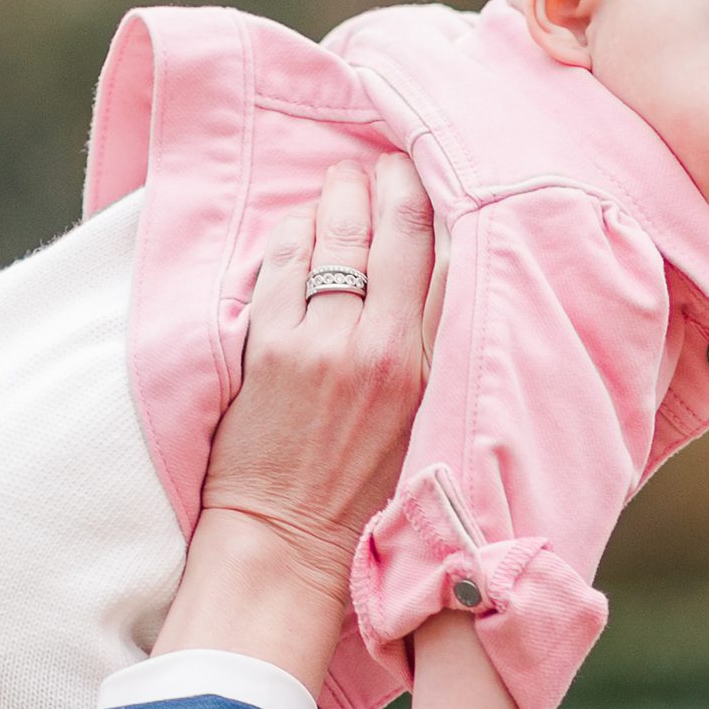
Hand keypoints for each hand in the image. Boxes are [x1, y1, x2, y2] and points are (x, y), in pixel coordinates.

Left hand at [162, 156, 439, 688]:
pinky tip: (299, 225)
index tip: (431, 177)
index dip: (434, 206)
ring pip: (334, 236)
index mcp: (424, 368)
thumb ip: (431, 358)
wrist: (287, 545)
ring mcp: (319, 342)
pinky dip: (292, 234)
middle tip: (384, 162)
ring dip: (338, 198)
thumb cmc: (359, 500)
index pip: (440, 260)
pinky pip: (281, 262)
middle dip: (388, 184)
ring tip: (342, 180)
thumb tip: (440, 293)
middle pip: (391, 232)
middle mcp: (377, 347)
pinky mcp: (268, 346)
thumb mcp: (423, 428)